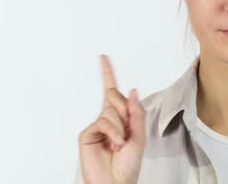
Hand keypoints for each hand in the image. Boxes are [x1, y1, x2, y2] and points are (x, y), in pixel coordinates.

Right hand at [78, 54, 145, 183]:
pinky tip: (114, 144)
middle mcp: (108, 119)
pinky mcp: (88, 133)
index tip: (103, 57)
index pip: (114, 93)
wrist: (115, 183)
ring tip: (120, 143)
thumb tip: (132, 91)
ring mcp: (97, 126)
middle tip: (126, 131)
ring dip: (120, 126)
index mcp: (121, 118)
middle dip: (124, 110)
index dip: (108, 73)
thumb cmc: (128, 165)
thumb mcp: (139, 137)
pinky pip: (102, 121)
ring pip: (110, 110)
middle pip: (114, 97)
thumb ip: (137, 113)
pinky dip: (113, 131)